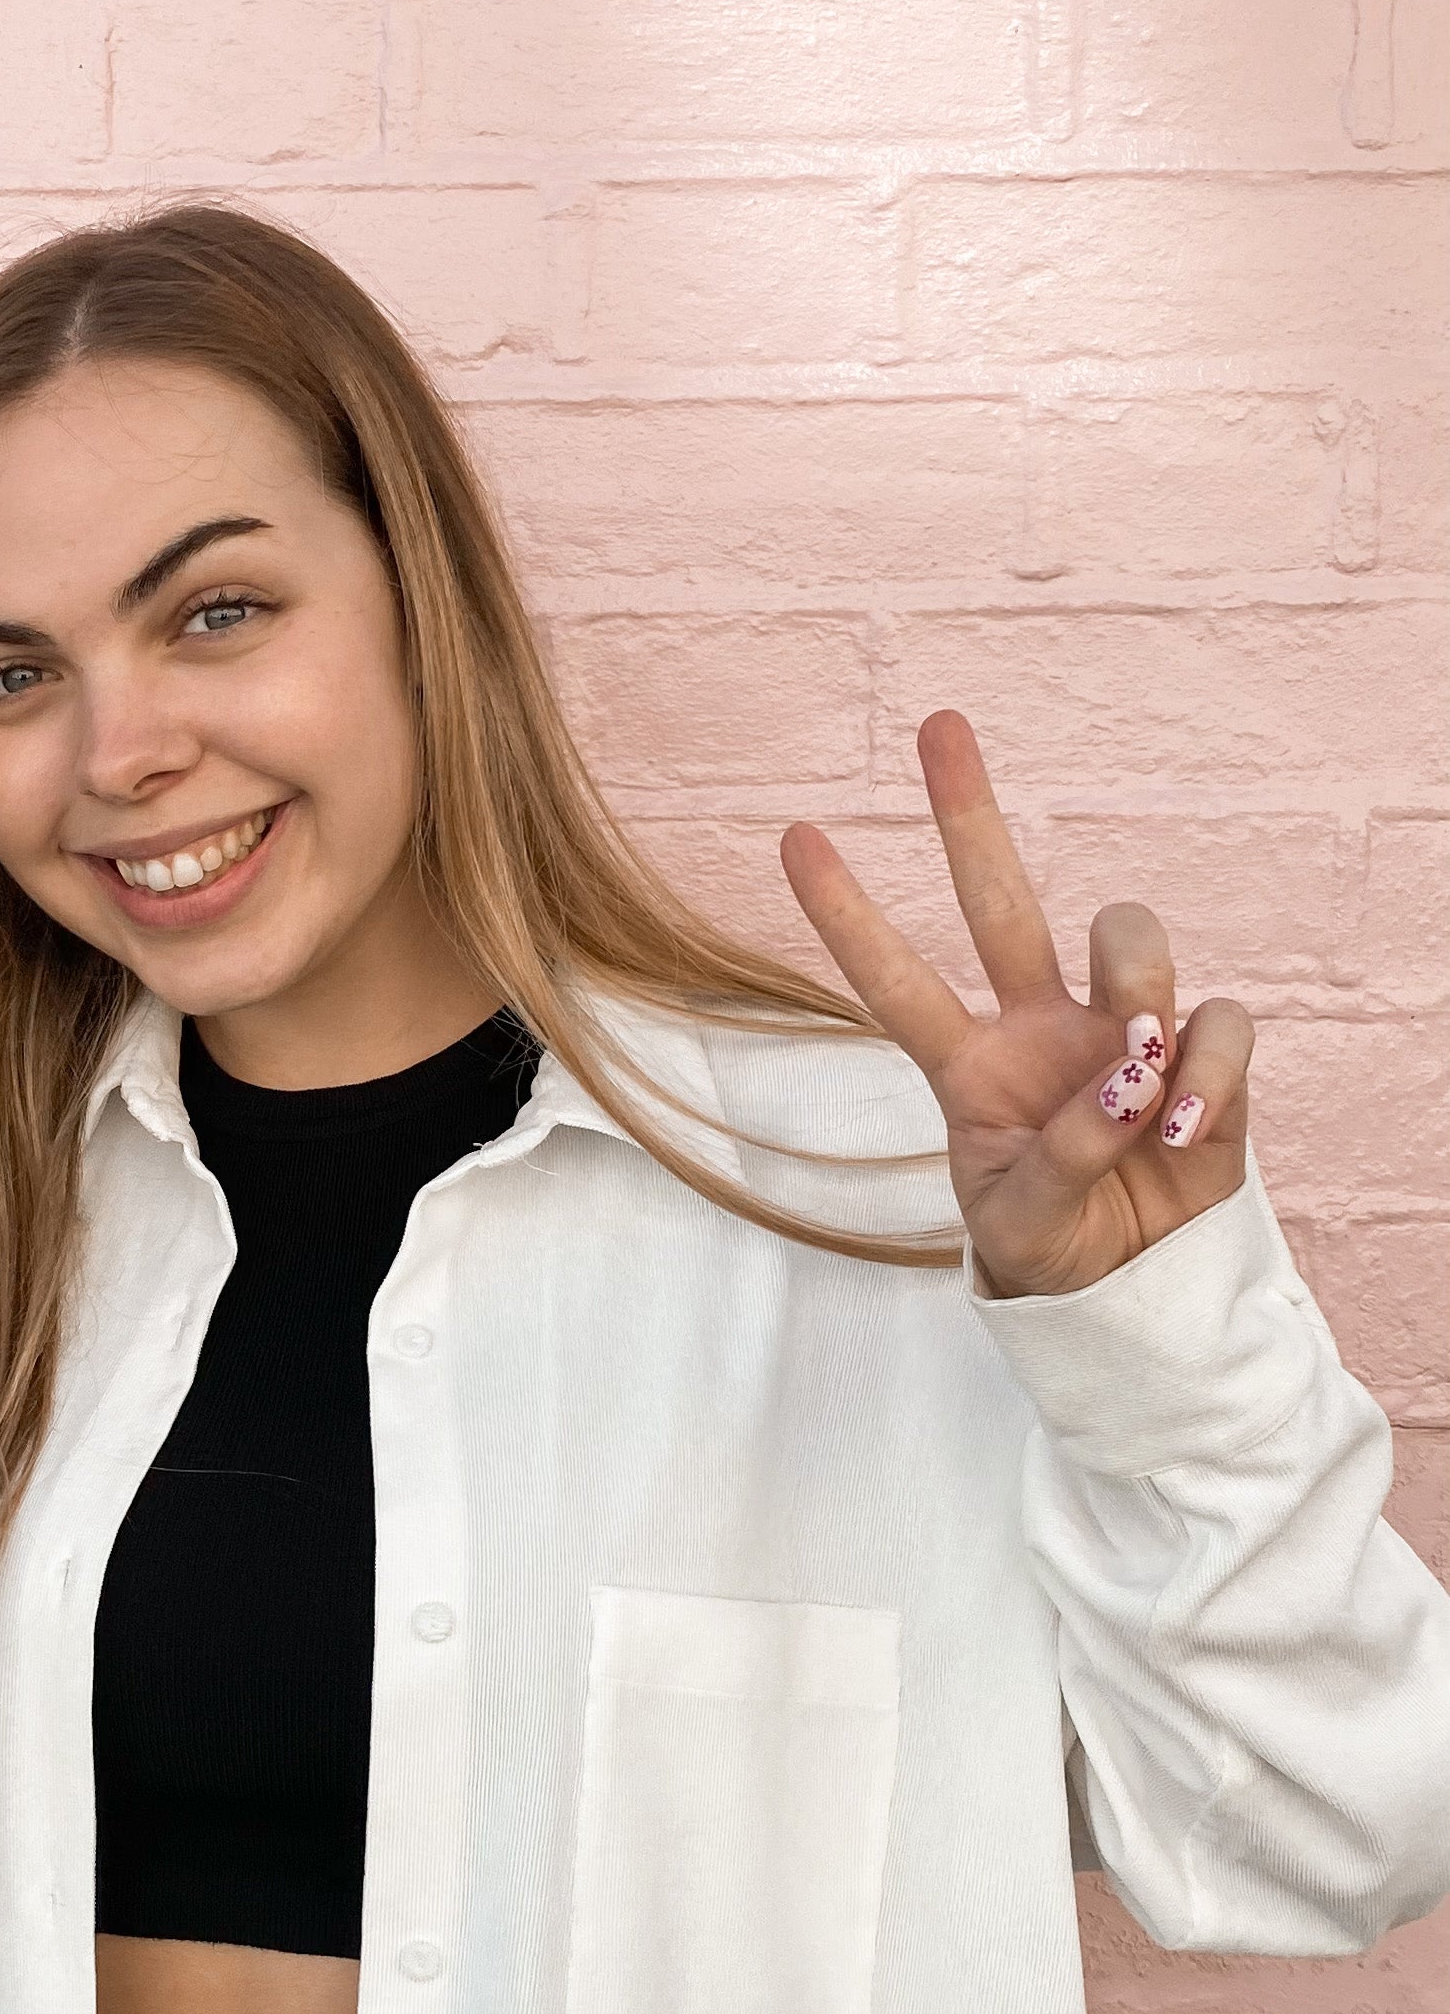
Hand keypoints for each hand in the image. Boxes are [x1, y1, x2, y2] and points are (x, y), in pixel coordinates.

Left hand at [778, 710, 1252, 1299]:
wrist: (1133, 1290)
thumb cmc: (1050, 1245)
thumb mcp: (1023, 1220)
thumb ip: (1063, 1152)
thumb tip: (1132, 1074)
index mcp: (966, 1064)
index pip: (894, 980)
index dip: (846, 914)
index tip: (794, 835)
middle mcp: (1037, 1026)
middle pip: (999, 900)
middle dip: (968, 814)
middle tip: (938, 723)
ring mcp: (1120, 1031)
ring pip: (1129, 936)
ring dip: (1139, 987)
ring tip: (1138, 1080)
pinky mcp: (1200, 1056)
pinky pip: (1219, 1021)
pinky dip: (1209, 1070)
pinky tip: (1182, 1127)